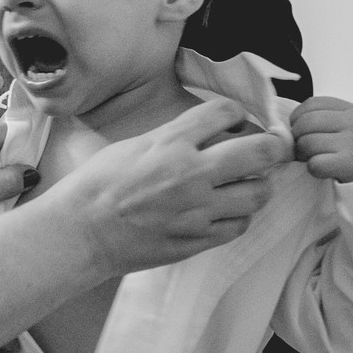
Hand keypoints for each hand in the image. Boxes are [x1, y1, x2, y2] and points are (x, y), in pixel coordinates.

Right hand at [43, 98, 288, 274]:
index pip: (226, 112)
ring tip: (241, 185)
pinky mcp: (196, 239)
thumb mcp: (129, 147)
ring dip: (255, 186)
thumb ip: (169, 139)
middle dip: (273, 147)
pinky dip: (236, 217)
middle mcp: (191, 173)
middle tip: (269, 150)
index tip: (233, 121)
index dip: (235, 113)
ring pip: (259, 193)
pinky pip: (239, 225)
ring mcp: (197, 209)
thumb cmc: (93, 188)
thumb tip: (198, 136)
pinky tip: (222, 212)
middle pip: (262, 151)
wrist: (79, 232)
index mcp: (170, 143)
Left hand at [290, 96, 352, 184]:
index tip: (302, 132)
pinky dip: (316, 170)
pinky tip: (328, 172)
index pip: (312, 104)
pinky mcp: (352, 162)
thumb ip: (335, 120)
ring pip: (306, 143)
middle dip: (298, 139)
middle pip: (304, 123)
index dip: (298, 119)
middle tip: (307, 152)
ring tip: (320, 162)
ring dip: (306, 157)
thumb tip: (297, 124)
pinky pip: (315, 164)